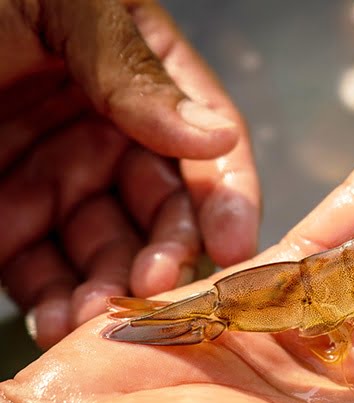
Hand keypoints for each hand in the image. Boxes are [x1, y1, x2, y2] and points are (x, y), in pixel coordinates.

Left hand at [0, 0, 259, 347]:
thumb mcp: (54, 4)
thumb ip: (132, 68)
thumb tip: (214, 136)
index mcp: (133, 72)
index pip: (203, 139)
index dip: (226, 193)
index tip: (234, 243)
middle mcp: (105, 131)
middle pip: (164, 206)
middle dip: (167, 250)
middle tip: (158, 285)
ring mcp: (56, 180)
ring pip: (110, 251)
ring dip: (114, 289)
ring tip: (100, 315)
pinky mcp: (7, 225)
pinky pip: (47, 274)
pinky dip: (59, 305)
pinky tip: (61, 322)